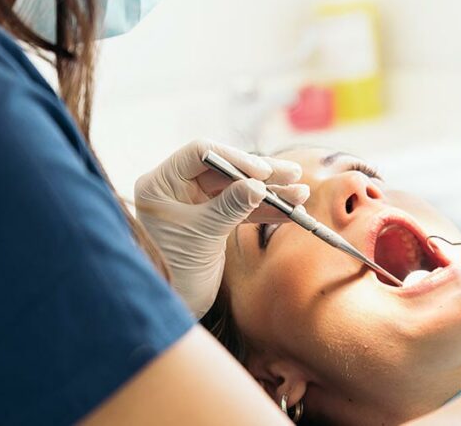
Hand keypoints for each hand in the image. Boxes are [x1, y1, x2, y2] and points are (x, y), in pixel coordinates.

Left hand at [135, 139, 306, 317]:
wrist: (175, 308)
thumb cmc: (176, 271)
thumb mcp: (203, 234)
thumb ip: (230, 206)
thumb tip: (259, 184)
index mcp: (160, 183)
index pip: (200, 153)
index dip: (234, 158)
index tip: (263, 173)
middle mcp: (176, 188)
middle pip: (225, 169)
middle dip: (261, 174)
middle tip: (293, 174)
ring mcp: (195, 203)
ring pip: (238, 189)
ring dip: (270, 193)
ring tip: (300, 194)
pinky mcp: (212, 220)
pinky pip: (242, 209)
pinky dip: (265, 210)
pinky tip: (290, 211)